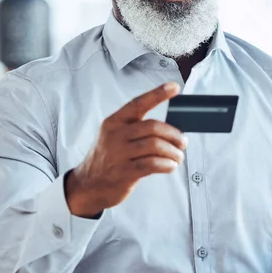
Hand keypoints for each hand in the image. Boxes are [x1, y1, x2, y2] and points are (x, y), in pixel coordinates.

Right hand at [66, 82, 187, 217]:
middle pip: (153, 127)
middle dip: (174, 134)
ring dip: (173, 152)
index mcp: (114, 122)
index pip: (138, 103)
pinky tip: (170, 166)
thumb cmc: (107, 159)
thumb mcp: (113, 136)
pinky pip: (152, 164)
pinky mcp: (125, 172)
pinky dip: (167, 165)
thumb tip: (168, 128)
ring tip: (178, 156)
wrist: (88, 185)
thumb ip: (135, 129)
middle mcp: (116, 135)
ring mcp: (119, 154)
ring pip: (155, 146)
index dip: (157, 94)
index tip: (174, 87)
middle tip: (182, 142)